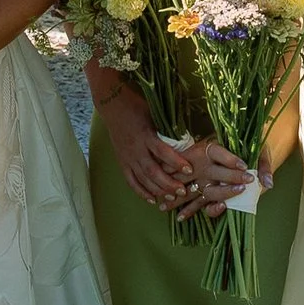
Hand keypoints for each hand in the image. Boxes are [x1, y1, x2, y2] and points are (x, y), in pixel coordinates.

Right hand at [97, 87, 249, 216]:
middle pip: (153, 171)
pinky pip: (131, 180)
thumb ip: (168, 128)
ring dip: (158, 190)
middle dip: (169, 183)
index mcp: (146, 135)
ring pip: (143, 178)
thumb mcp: (155, 113)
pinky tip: (152, 200)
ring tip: (172, 197)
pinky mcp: (122, 162)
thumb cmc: (138, 106)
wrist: (113, 105)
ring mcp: (127, 157)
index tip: (189, 170)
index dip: (176, 162)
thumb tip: (190, 138)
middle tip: (183, 191)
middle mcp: (136, 149)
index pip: (162, 152)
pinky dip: (141, 191)